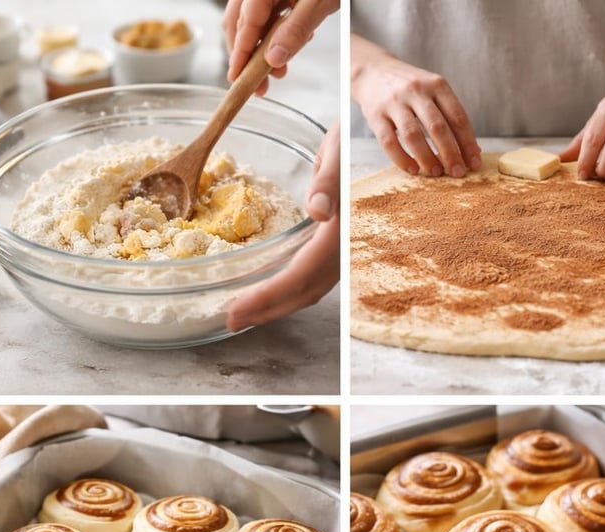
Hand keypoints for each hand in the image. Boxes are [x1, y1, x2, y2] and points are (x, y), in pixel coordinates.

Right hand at [223, 0, 339, 94]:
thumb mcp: (318, 4)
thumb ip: (295, 30)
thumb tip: (274, 60)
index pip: (245, 24)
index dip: (240, 54)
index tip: (238, 79)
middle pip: (239, 23)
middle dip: (247, 56)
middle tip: (258, 85)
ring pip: (250, 20)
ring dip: (260, 48)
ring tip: (277, 71)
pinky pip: (265, 13)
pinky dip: (272, 34)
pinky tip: (286, 44)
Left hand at [227, 121, 339, 330]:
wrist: (370, 138)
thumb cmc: (349, 141)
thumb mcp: (338, 151)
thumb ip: (330, 181)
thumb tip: (319, 212)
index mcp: (341, 230)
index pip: (301, 275)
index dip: (269, 296)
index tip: (237, 309)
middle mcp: (344, 246)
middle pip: (306, 291)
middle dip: (269, 309)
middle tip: (233, 321)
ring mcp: (342, 248)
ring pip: (311, 287)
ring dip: (279, 303)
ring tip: (249, 311)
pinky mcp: (336, 244)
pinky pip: (313, 275)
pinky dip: (291, 287)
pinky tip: (274, 286)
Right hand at [350, 35, 480, 177]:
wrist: (372, 70)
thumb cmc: (411, 88)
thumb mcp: (434, 90)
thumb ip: (451, 115)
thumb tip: (473, 151)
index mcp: (437, 85)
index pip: (458, 117)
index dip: (468, 143)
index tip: (474, 164)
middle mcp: (416, 91)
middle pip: (437, 127)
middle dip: (450, 154)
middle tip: (458, 173)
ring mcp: (394, 102)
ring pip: (413, 135)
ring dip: (427, 158)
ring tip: (436, 172)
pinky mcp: (375, 114)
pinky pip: (389, 142)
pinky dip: (402, 159)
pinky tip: (413, 169)